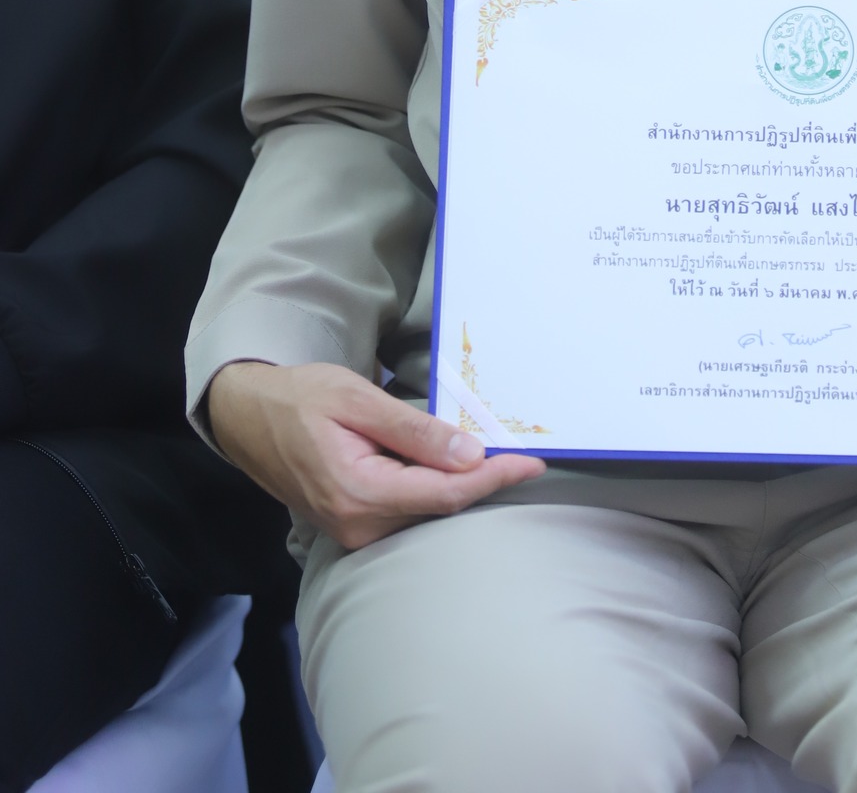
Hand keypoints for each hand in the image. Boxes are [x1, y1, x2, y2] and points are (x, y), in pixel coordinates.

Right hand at [207, 361, 545, 549]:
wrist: (249, 418)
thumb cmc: (300, 399)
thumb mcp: (357, 399)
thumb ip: (414, 431)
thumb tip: (470, 454)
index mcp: (359, 493)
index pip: (446, 494)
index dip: (494, 478)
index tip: (533, 463)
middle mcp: (358, 525)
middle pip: (441, 507)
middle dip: (484, 480)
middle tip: (523, 452)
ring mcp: (354, 532)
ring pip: (426, 512)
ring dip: (460, 485)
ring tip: (496, 456)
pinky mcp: (354, 526)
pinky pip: (407, 511)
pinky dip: (435, 489)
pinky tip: (453, 468)